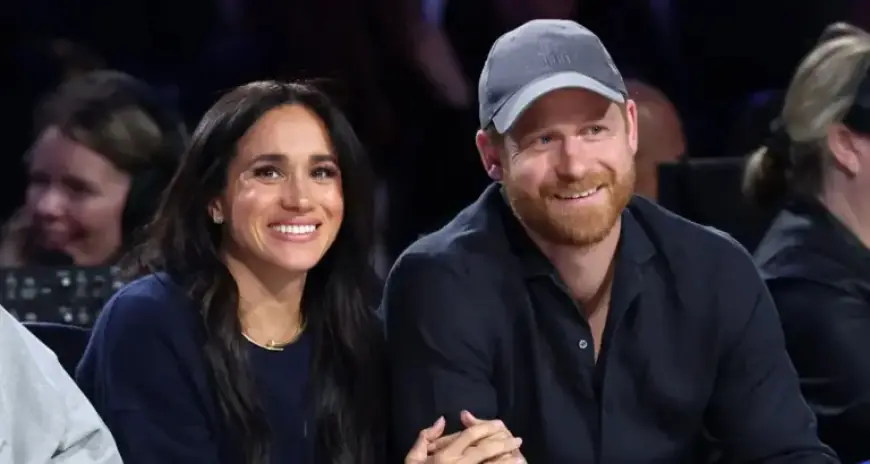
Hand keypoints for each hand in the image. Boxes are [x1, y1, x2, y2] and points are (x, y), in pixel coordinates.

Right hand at [405, 414, 522, 463]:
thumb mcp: (413, 460)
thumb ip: (425, 438)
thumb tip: (442, 420)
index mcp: (444, 456)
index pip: (468, 435)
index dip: (485, 426)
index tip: (499, 423)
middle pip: (484, 450)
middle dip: (503, 443)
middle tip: (517, 439)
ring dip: (506, 461)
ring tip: (519, 456)